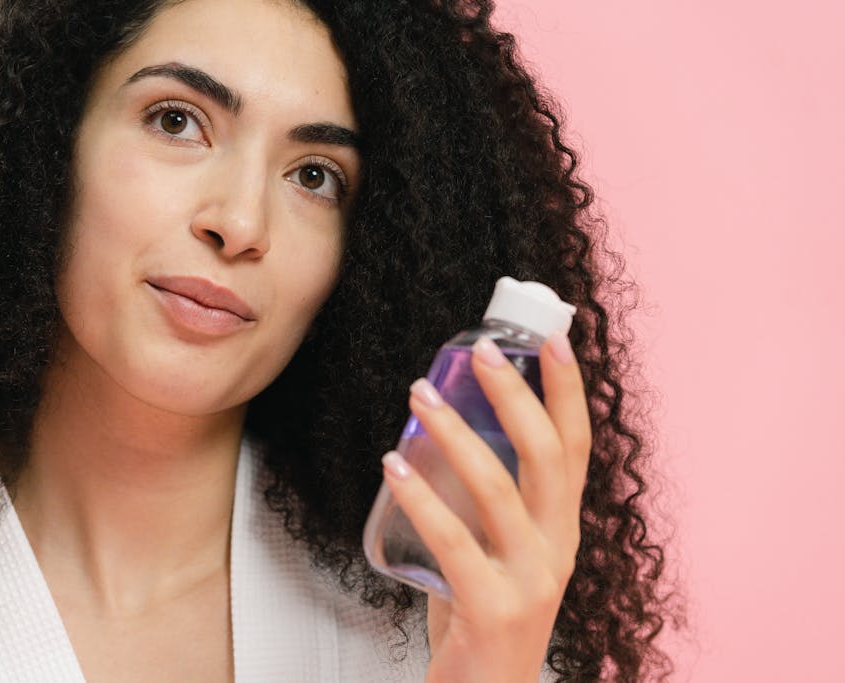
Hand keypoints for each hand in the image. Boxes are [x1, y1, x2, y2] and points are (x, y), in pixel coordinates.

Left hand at [380, 332, 590, 682]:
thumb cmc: (483, 617)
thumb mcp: (500, 552)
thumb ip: (485, 505)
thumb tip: (445, 435)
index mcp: (562, 529)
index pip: (576, 448)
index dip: (569, 392)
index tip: (553, 341)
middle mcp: (558, 550)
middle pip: (547, 455)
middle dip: (515, 394)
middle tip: (478, 352)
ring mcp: (531, 581)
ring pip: (498, 489)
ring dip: (456, 432)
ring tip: (419, 395)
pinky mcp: (492, 610)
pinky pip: (453, 541)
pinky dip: (419, 496)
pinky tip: (392, 465)